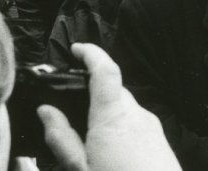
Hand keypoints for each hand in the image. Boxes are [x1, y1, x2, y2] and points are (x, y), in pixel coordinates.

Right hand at [39, 43, 180, 170]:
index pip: (105, 70)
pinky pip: (136, 123)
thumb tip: (46, 112)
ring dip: (106, 115)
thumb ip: (62, 138)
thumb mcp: (81, 170)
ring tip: (90, 146)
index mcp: (113, 119)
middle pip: (113, 90)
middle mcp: (137, 116)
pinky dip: (119, 128)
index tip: (76, 49)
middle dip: (91, 94)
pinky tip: (110, 155)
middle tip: (71, 116)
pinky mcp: (161, 141)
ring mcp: (153, 128)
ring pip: (124, 108)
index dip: (91, 52)